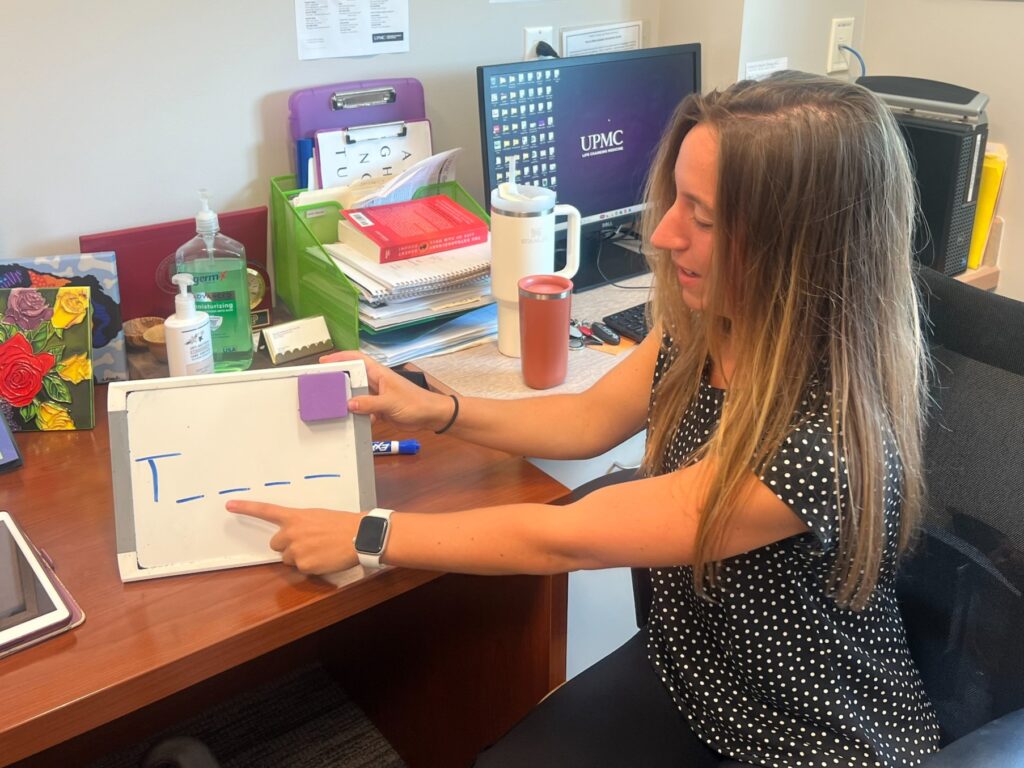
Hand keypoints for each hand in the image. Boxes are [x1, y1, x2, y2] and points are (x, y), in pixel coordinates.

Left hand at [226, 500, 360, 574]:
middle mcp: (291, 532)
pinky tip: (325, 559)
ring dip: (300, 557)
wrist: (359, 536)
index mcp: (295, 517)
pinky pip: (301, 569)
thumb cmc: (343, 524)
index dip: (246, 507)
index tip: (229, 505)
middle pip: (276, 544)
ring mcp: (296, 550)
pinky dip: (311, 566)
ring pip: (289, 559)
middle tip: (308, 543)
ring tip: (321, 550)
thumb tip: (296, 536)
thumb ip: (302, 524)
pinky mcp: (303, 565)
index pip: (266, 510)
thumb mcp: (318, 517)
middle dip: (288, 546)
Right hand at [320, 350, 454, 432]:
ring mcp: (377, 396)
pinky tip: (348, 421)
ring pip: (356, 395)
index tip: (323, 362)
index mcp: (379, 373)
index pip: (357, 359)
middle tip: (320, 386)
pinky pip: (362, 410)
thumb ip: (369, 403)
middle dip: (338, 380)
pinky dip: (356, 415)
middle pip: (352, 377)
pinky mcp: (379, 409)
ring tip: (329, 405)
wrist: (431, 416)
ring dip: (345, 400)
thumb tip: (348, 404)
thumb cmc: (414, 403)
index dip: (340, 357)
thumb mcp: (390, 402)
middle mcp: (375, 382)